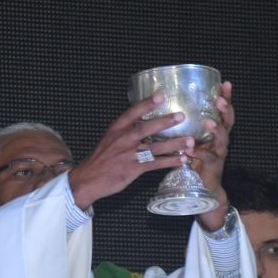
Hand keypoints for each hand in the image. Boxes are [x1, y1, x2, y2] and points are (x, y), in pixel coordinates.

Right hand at [68, 93, 196, 209]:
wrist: (87, 180)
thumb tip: (142, 125)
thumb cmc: (99, 160)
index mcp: (116, 130)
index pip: (132, 113)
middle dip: (165, 122)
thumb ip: (124, 133)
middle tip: (181, 116)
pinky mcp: (133, 169)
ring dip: (174, 144)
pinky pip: (155, 164)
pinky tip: (181, 160)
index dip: (146, 104)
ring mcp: (128, 155)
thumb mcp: (108, 141)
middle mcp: (122, 140)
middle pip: (146, 128)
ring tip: (190, 140)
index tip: (161, 96)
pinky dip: (169, 162)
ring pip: (155, 147)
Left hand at [194, 81, 234, 231]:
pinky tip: (190, 148)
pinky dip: (198, 152)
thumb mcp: (191, 141)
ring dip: (216, 129)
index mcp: (215, 132)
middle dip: (226, 109)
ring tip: (208, 122)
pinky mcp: (213, 166)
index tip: (224, 83)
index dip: (226, 97)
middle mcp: (221, 140)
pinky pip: (208, 157)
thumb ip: (187, 128)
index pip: (223, 111)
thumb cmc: (195, 161)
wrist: (202, 188)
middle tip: (220, 100)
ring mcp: (219, 153)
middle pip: (229, 121)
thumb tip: (170, 109)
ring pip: (223, 138)